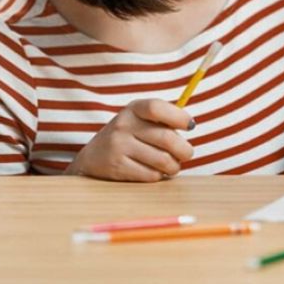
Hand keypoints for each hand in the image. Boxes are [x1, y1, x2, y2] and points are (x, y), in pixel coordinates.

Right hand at [65, 99, 194, 181]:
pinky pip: (151, 175)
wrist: (93, 158)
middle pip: (167, 139)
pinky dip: (159, 176)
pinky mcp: (117, 167)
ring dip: (174, 166)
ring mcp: (118, 146)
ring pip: (163, 160)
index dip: (179, 117)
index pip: (157, 108)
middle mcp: (123, 125)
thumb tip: (191, 124)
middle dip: (185, 150)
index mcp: (133, 109)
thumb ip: (163, 120)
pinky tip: (155, 172)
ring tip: (172, 165)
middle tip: (186, 155)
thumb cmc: (128, 137)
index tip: (191, 126)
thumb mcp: (140, 120)